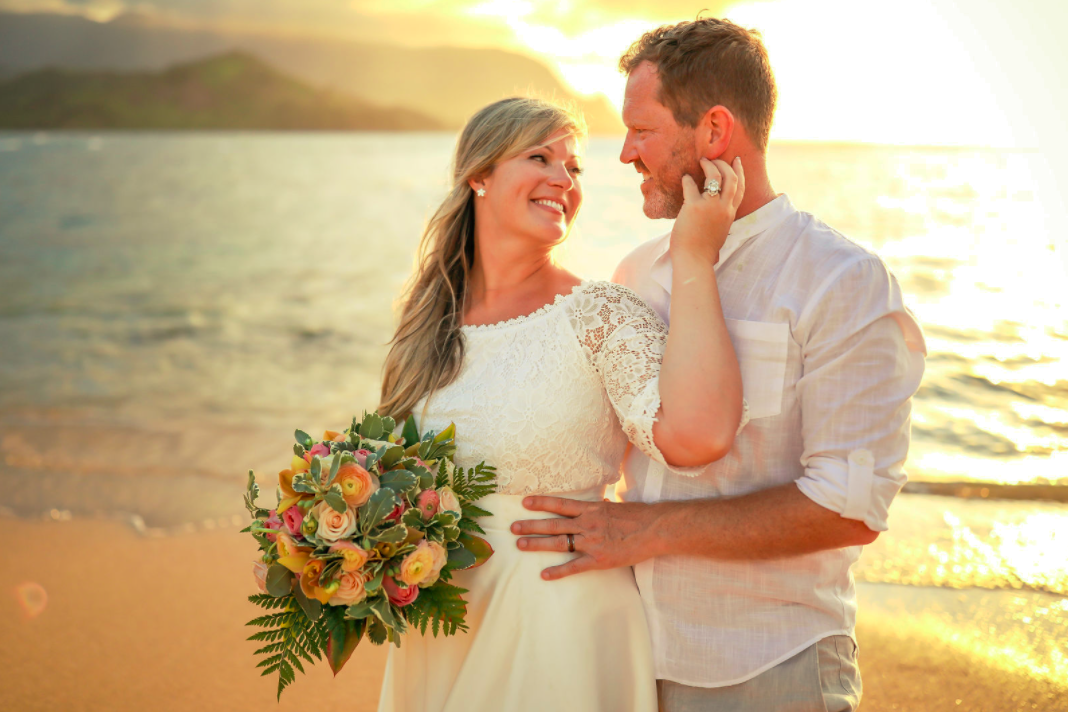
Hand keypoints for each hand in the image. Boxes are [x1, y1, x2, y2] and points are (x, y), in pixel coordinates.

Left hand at [510, 496, 660, 580]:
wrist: (654, 529)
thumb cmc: (639, 516)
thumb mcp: (617, 506)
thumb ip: (603, 507)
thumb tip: (598, 504)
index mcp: (591, 510)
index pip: (560, 504)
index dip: (541, 503)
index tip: (524, 502)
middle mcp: (587, 524)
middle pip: (553, 525)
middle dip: (531, 525)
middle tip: (512, 528)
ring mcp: (591, 542)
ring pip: (558, 543)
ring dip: (537, 544)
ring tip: (520, 545)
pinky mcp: (599, 560)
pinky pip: (574, 566)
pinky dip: (558, 571)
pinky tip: (544, 575)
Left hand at [670, 157, 745, 264]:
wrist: (694, 260)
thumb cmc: (702, 251)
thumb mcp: (718, 232)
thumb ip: (719, 220)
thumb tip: (712, 214)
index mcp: (730, 214)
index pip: (741, 188)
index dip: (740, 171)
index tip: (736, 160)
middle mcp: (724, 208)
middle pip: (731, 177)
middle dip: (724, 164)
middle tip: (714, 159)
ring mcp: (710, 206)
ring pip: (715, 176)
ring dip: (709, 165)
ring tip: (702, 161)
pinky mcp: (693, 207)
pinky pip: (691, 186)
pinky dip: (687, 179)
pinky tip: (684, 178)